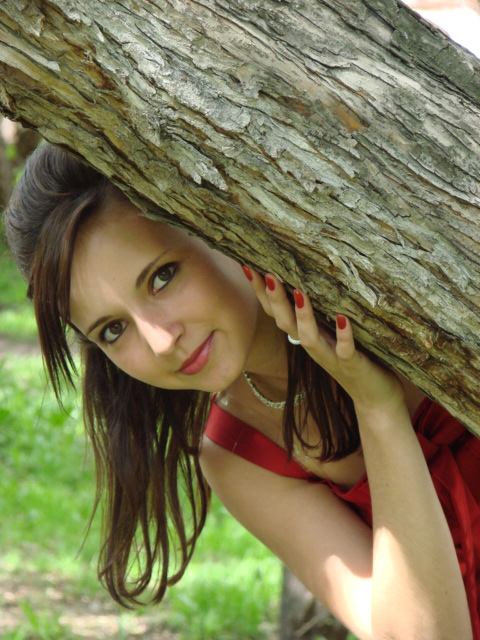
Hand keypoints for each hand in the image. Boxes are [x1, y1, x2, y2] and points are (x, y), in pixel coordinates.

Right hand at [245, 268, 405, 415]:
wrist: (375, 400)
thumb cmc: (354, 360)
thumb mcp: (333, 334)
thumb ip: (321, 313)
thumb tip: (310, 278)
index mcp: (307, 336)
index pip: (277, 313)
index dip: (261, 293)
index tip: (248, 268)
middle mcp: (314, 347)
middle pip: (286, 323)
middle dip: (275, 299)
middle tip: (266, 273)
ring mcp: (332, 357)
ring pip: (309, 338)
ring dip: (303, 317)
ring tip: (300, 293)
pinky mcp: (353, 366)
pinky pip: (345, 351)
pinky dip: (344, 336)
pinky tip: (344, 319)